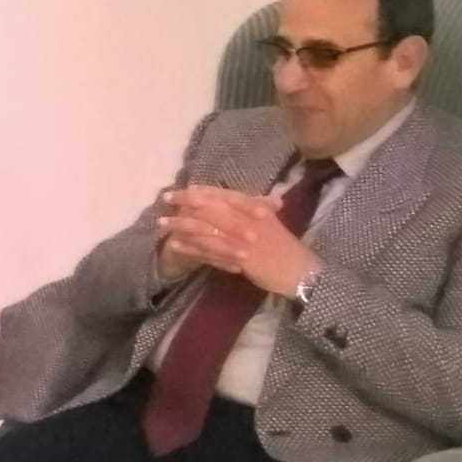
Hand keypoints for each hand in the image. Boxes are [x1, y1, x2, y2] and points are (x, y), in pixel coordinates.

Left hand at [157, 186, 321, 297]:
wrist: (300, 272)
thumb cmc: (286, 248)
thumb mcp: (271, 224)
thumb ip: (256, 209)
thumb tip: (237, 200)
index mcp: (255, 208)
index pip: (223, 194)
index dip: (201, 191)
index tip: (183, 188)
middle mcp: (247, 220)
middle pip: (209, 207)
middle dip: (184, 202)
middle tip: (164, 200)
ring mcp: (242, 239)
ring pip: (205, 228)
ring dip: (181, 225)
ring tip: (161, 223)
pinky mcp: (239, 259)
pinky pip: (208, 252)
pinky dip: (190, 247)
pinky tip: (174, 245)